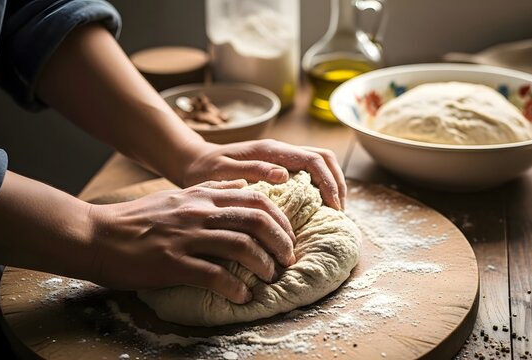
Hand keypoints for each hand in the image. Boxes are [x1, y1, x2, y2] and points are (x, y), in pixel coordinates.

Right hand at [87, 179, 295, 303]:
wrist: (97, 235)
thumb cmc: (139, 218)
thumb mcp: (178, 195)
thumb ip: (212, 190)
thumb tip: (242, 183)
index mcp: (202, 196)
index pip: (256, 200)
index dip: (280, 219)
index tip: (288, 237)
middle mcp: (199, 212)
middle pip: (256, 221)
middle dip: (281, 241)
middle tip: (288, 259)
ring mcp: (186, 237)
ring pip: (241, 246)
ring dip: (263, 264)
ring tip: (270, 277)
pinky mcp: (172, 263)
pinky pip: (214, 275)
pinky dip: (234, 287)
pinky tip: (242, 295)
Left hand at [184, 139, 346, 209]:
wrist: (191, 162)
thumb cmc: (204, 170)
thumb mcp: (222, 172)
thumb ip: (252, 170)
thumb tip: (284, 175)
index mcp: (271, 150)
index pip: (314, 160)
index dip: (329, 182)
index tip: (334, 207)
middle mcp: (280, 151)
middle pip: (324, 158)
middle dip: (338, 182)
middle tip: (340, 211)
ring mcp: (281, 158)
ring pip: (319, 164)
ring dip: (332, 184)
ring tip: (334, 210)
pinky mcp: (278, 168)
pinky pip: (308, 173)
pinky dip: (320, 187)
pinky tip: (318, 207)